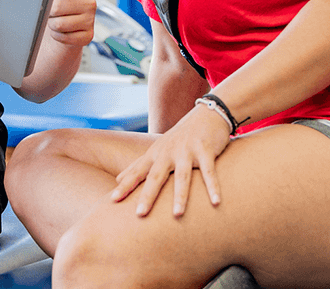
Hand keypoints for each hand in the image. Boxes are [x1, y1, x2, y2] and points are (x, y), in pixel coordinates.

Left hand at [45, 0, 94, 47]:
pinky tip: (60, 32)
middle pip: (58, 7)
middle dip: (48, 12)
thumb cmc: (59, 11)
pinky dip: (57, 36)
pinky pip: (65, 37)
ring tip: (55, 22)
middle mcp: (88, 3)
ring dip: (52, 25)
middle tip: (49, 13)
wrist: (64, 32)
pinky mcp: (88, 36)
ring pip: (60, 24)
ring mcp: (90, 20)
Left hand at [111, 103, 230, 216]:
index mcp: (156, 154)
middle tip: (140, 214)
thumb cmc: (180, 137)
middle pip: (156, 176)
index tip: (112, 200)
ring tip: (177, 214)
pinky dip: (213, 186)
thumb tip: (117, 179)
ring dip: (180, 195)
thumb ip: (139, 165)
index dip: (125, 185)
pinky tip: (216, 202)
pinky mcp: (205, 149)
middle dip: (148, 195)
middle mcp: (168, 152)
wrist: (206, 114)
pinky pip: (209, 171)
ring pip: (183, 176)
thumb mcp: (158, 149)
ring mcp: (187, 150)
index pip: (137, 171)